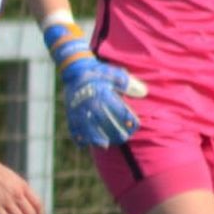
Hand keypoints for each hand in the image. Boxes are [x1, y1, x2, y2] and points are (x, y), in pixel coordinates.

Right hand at [45, 20, 145, 146]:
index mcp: (101, 92)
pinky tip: (82, 145)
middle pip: (101, 119)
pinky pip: (72, 125)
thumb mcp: (115, 73)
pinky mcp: (69, 111)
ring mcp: (77, 107)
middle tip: (122, 139)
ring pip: (85, 125)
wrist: (74, 68)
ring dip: (94, 136)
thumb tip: (144, 93)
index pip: (116, 108)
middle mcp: (89, 101)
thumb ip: (128, 83)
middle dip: (112, 130)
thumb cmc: (99, 72)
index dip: (126, 118)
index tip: (134, 126)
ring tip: (103, 145)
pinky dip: (76, 136)